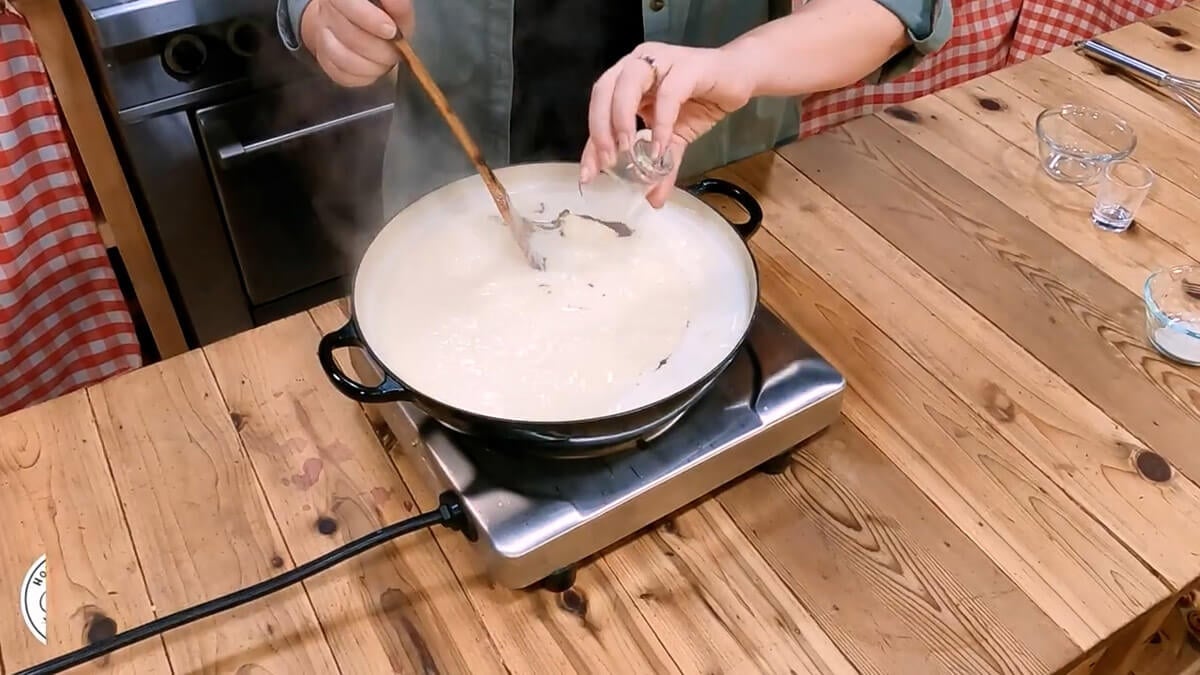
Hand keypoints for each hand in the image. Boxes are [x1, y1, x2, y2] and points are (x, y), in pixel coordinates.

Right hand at [300, 0, 413, 86]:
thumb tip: (397, 3)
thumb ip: (397, 5)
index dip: (370, 19)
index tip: (391, 31)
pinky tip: (374, 67)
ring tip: (386, 60)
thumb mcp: (394, 7)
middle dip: (381, 49)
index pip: (347, 4)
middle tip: (396, 50)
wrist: (361, 27)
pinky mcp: (325, 60)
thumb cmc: (381, 15)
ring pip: (343, 58)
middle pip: (349, 36)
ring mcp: (321, 37)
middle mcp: (325, 13)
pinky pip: (342, 75)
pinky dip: (364, 75)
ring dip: (373, 65)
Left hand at [581, 42, 752, 207]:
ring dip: (621, 119)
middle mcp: (638, 64)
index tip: (588, 175)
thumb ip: (660, 166)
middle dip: (599, 128)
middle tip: (608, 161)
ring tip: (627, 151)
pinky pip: (668, 94)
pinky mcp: (687, 66)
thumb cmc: (702, 100)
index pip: (599, 109)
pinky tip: (660, 146)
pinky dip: (660, 122)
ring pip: (627, 84)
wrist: (740, 77)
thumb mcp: (674, 139)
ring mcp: (661, 60)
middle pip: (603, 90)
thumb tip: (653, 200)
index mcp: (627, 79)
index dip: (591, 143)